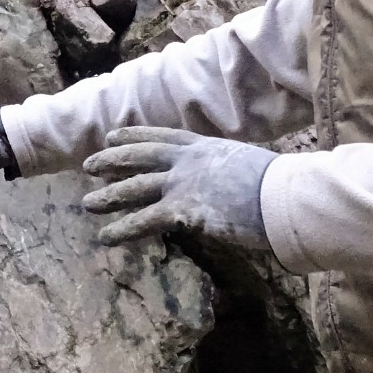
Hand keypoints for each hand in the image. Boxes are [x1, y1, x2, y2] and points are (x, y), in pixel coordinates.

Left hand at [82, 126, 276, 249]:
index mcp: (206, 147)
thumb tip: (232, 182)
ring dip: (108, 196)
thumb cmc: (281, 187)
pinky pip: (144, 221)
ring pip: (134, 188)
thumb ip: (230, 171)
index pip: (162, 137)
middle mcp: (189, 161)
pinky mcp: (183, 211)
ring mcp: (183, 184)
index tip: (113, 135)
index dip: (134, 135)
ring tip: (87, 204)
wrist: (286, 198)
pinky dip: (122, 230)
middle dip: (111, 160)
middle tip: (88, 166)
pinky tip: (105, 237)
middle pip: (139, 157)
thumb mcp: (249, 166)